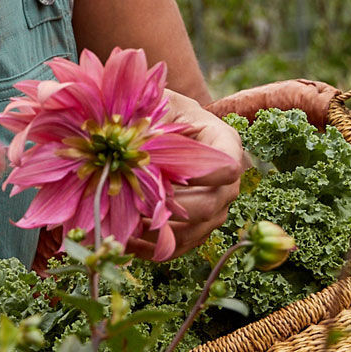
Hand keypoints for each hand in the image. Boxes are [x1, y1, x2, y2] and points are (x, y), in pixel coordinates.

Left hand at [127, 91, 244, 259]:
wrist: (161, 121)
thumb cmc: (159, 107)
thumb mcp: (156, 103)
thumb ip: (150, 120)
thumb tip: (131, 147)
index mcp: (225, 144)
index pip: (227, 168)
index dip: (199, 177)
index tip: (163, 177)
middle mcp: (227, 181)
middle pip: (210, 207)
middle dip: (170, 210)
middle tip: (133, 206)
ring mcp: (214, 207)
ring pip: (194, 233)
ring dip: (158, 234)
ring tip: (123, 225)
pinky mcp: (195, 226)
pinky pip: (179, 247)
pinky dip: (151, 248)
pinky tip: (124, 241)